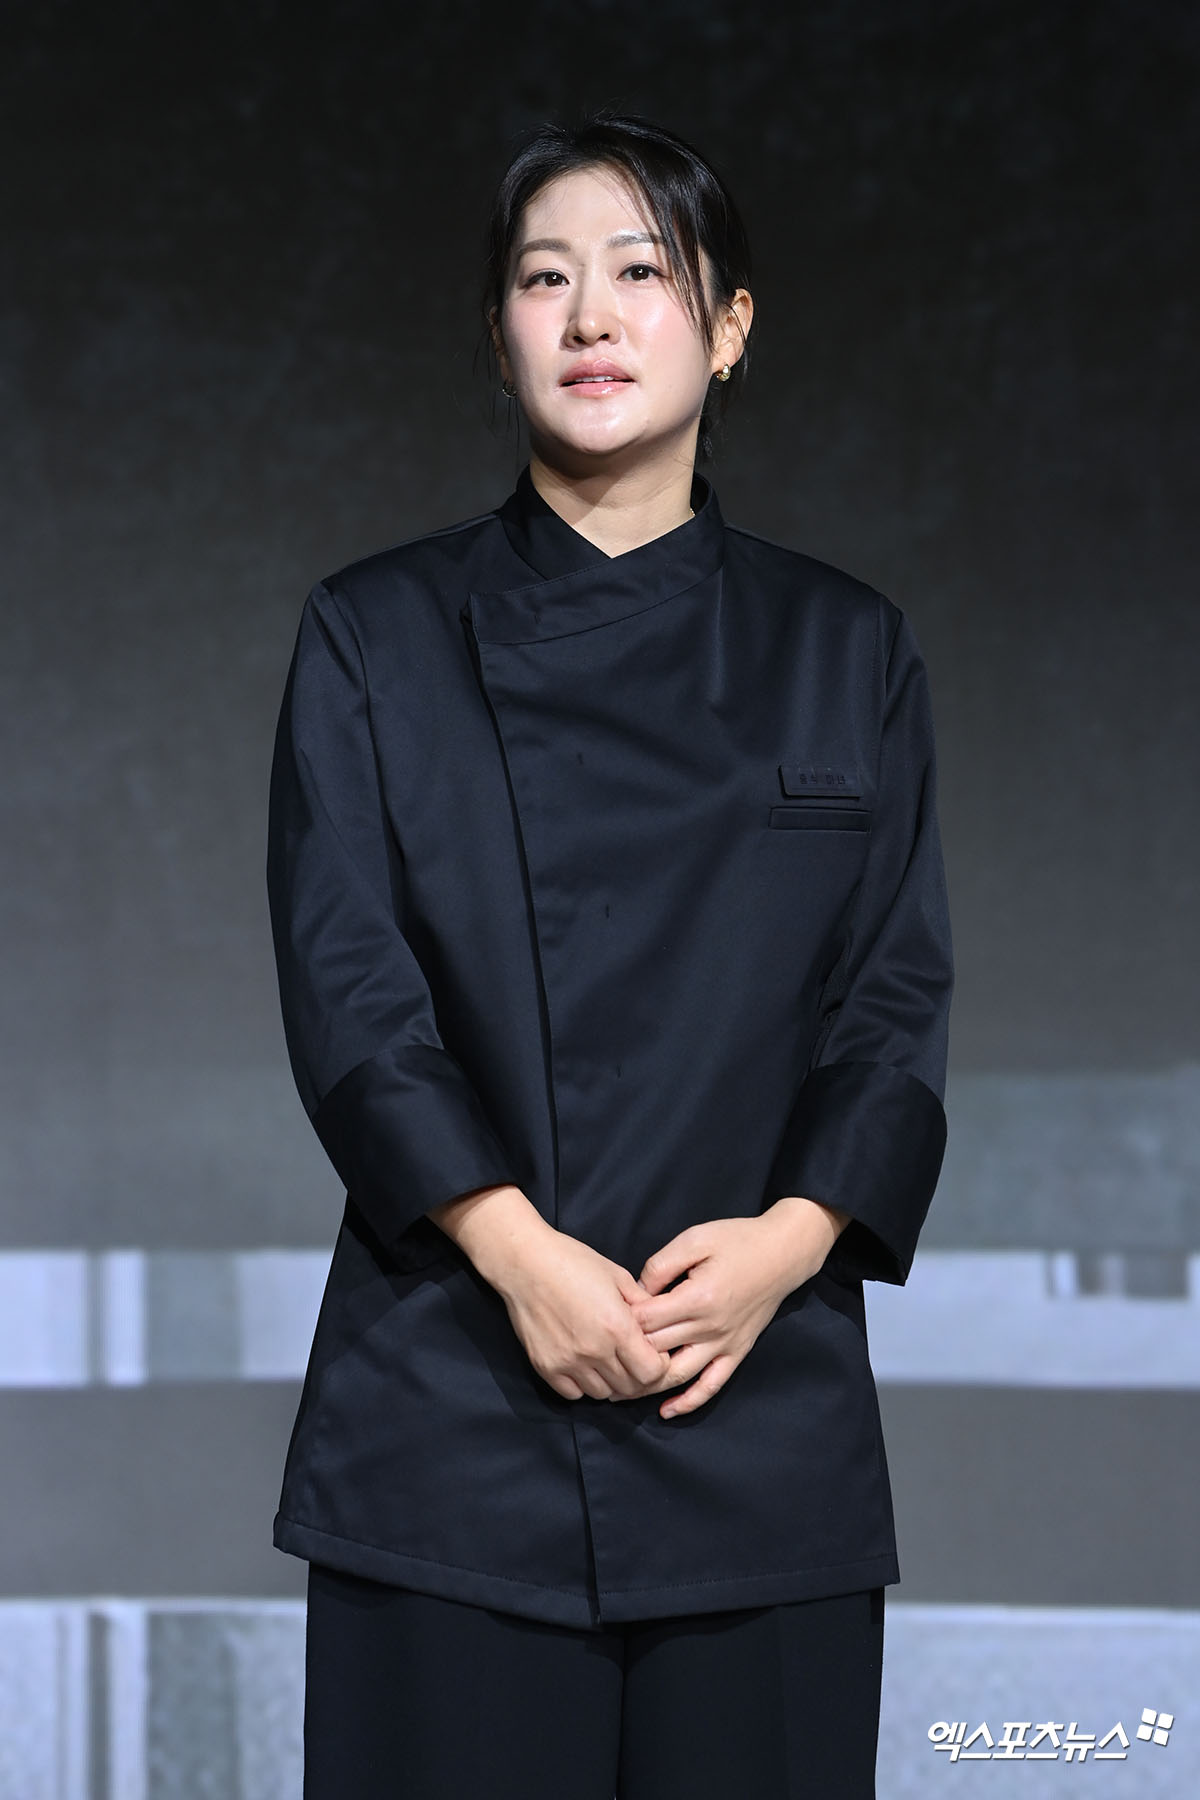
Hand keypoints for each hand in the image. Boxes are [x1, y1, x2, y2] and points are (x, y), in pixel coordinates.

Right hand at [491, 1224, 674, 1401]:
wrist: (525, 1262)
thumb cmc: (572, 1262)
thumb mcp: (617, 1275)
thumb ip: (642, 1304)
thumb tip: (657, 1324)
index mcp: (617, 1327)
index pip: (652, 1372)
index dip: (658, 1364)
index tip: (652, 1352)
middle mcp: (594, 1351)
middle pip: (630, 1387)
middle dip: (637, 1375)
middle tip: (631, 1358)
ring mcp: (568, 1362)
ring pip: (603, 1394)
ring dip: (610, 1382)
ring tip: (607, 1360)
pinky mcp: (546, 1367)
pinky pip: (573, 1394)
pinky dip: (583, 1385)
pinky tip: (583, 1365)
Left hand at [625, 1198, 848, 1420]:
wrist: (783, 1253)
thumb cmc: (737, 1240)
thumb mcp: (695, 1239)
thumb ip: (661, 1265)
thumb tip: (637, 1292)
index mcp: (698, 1298)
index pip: (647, 1320)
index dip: (621, 1318)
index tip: (604, 1315)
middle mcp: (711, 1327)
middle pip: (656, 1349)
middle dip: (626, 1351)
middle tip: (601, 1351)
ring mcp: (725, 1344)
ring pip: (678, 1374)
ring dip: (647, 1384)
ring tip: (619, 1389)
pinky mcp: (737, 1352)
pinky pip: (711, 1385)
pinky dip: (688, 1402)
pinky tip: (666, 1411)